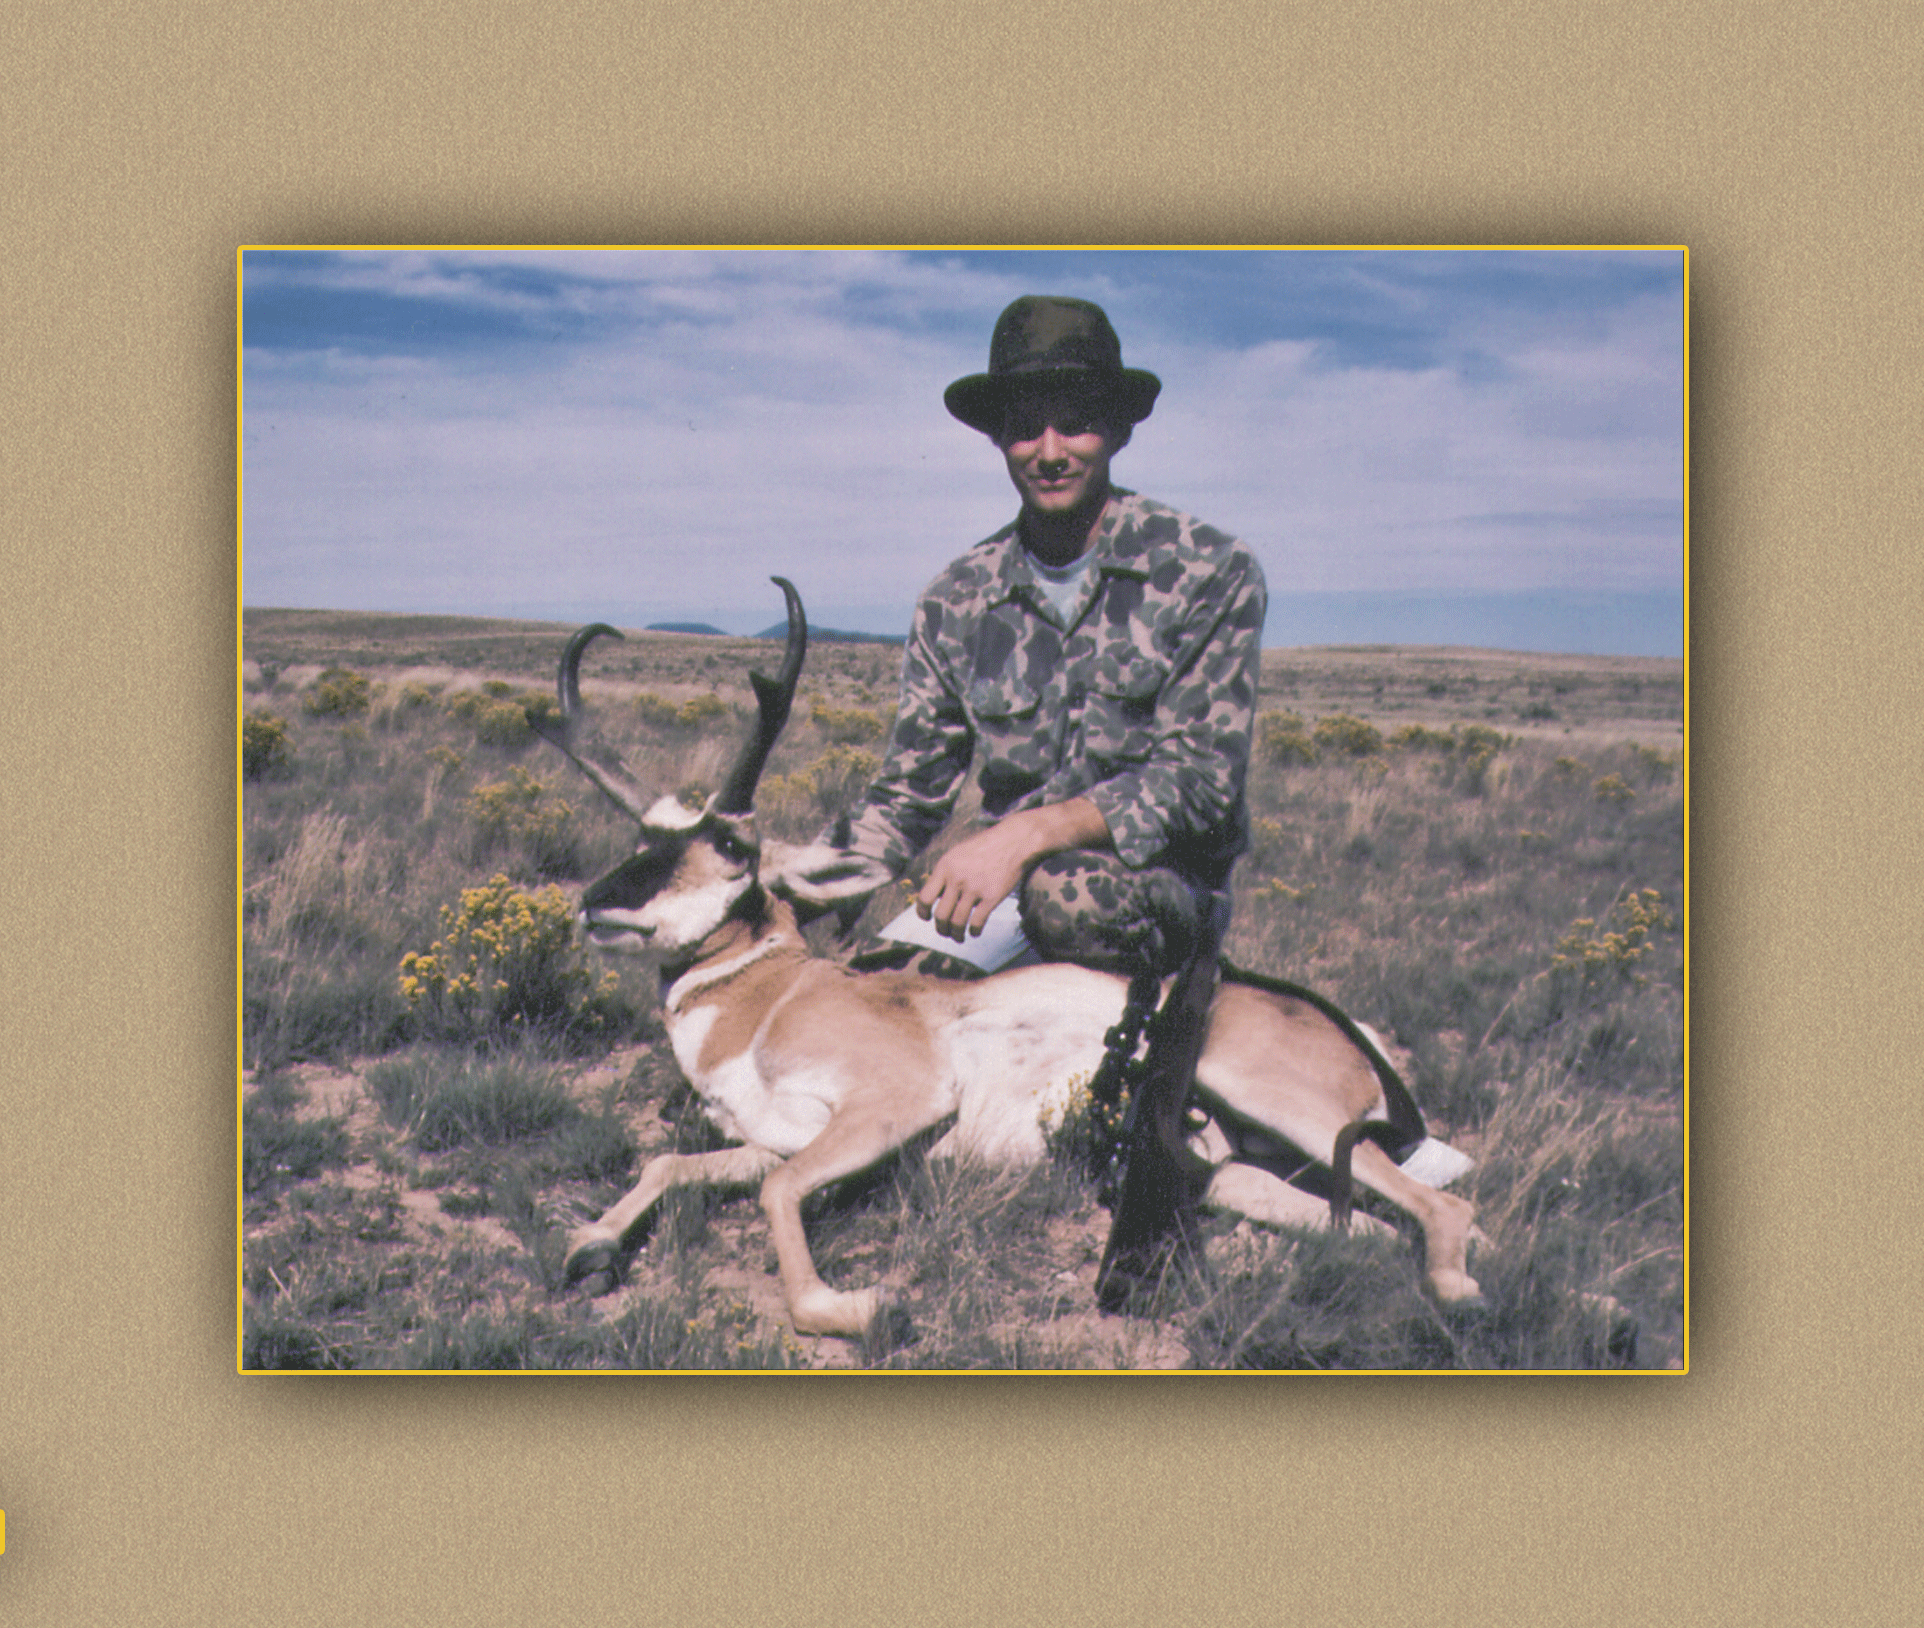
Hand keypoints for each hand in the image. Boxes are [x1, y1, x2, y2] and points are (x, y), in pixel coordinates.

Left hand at [916, 799, 1110, 940]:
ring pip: (957, 923)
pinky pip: (977, 923)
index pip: (924, 897)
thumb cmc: (984, 847)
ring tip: (958, 937)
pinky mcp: (991, 897)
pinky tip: (974, 932)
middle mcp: (957, 879)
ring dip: (956, 935)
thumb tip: (934, 896)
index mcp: (945, 867)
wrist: (1013, 842)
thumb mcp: (957, 854)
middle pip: (940, 915)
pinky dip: (974, 932)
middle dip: (941, 928)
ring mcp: (974, 889)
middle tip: (945, 932)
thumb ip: (945, 873)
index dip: (922, 912)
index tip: (927, 918)